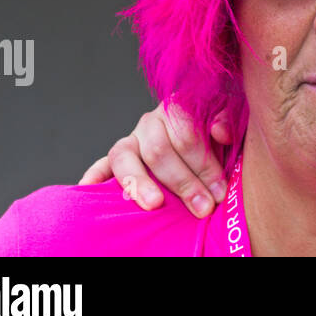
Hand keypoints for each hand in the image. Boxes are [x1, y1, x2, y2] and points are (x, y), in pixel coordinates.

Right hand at [78, 102, 233, 217]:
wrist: (200, 130)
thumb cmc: (214, 132)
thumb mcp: (227, 121)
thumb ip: (227, 120)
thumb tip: (220, 133)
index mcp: (178, 108)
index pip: (187, 136)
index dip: (204, 165)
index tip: (218, 192)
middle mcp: (151, 121)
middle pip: (159, 150)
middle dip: (183, 182)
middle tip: (201, 207)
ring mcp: (131, 139)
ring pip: (126, 157)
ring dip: (140, 183)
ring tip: (154, 204)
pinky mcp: (117, 157)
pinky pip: (100, 165)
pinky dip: (92, 176)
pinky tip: (88, 190)